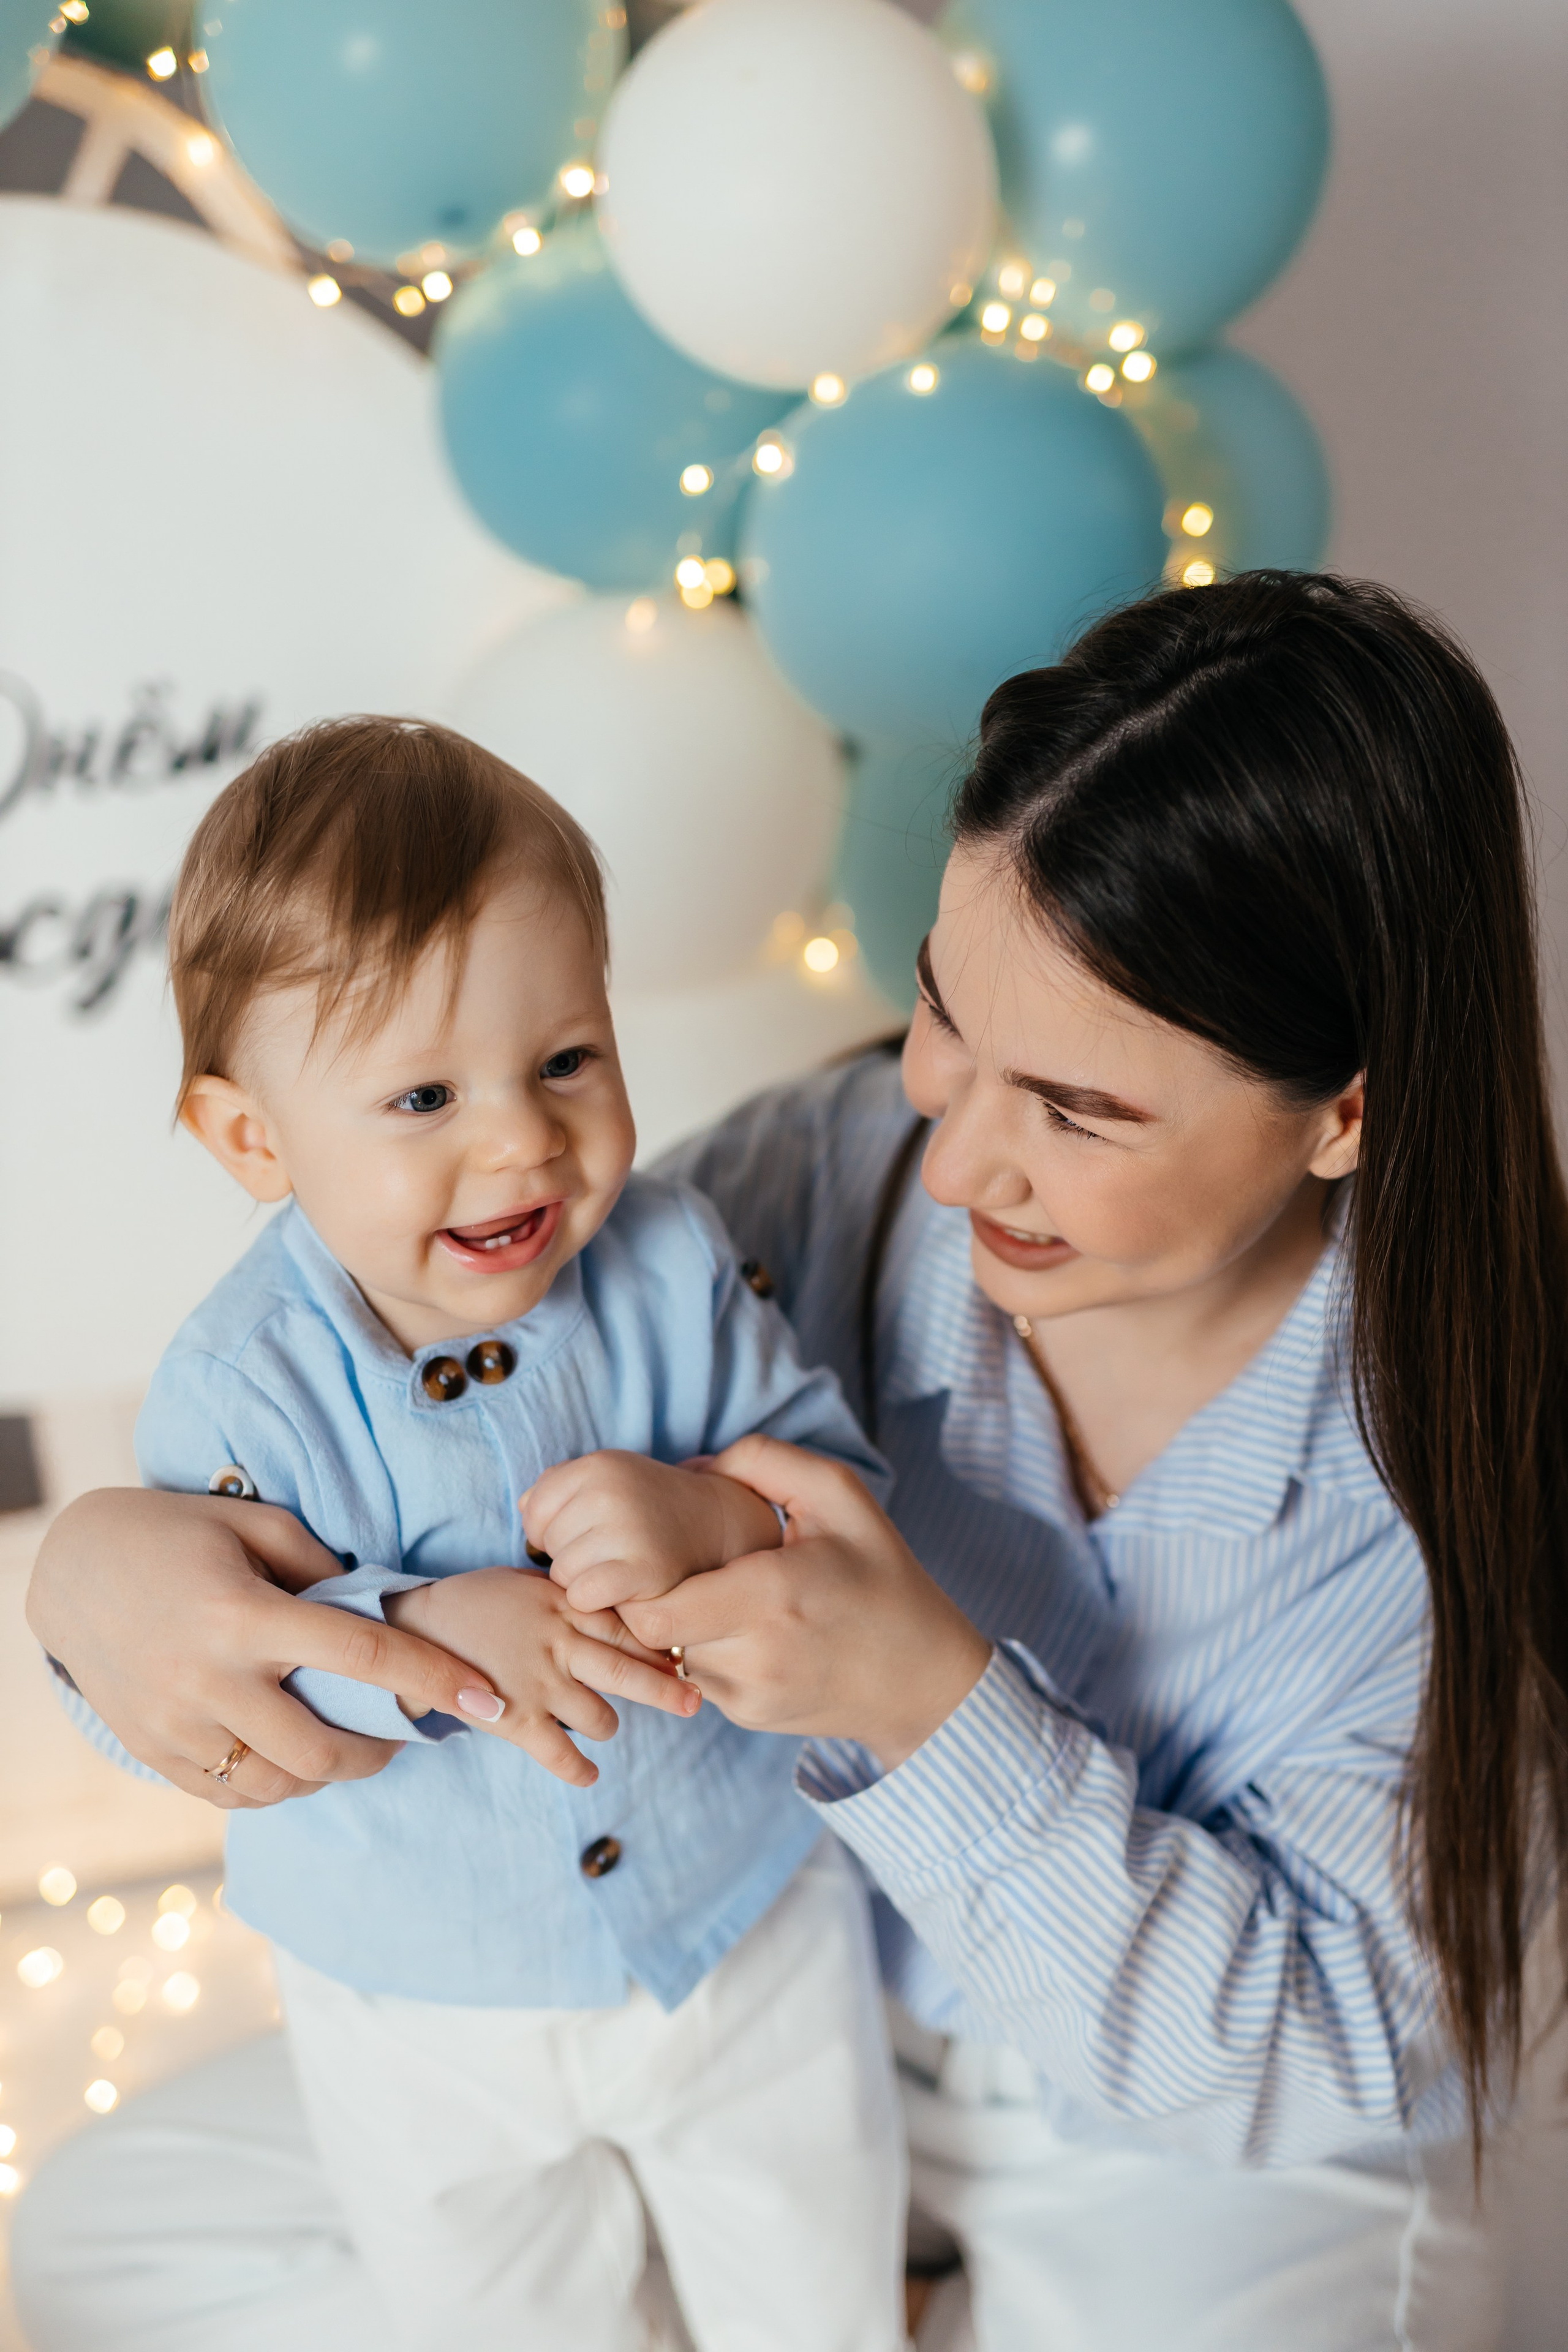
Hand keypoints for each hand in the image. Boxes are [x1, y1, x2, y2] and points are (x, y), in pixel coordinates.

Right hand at [26, 1487, 505, 1809]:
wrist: (69, 1569)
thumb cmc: (174, 1533)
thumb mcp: (253, 1524)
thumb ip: (322, 1567)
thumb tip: (382, 1604)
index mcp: (246, 1614)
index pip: (362, 1654)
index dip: (433, 1679)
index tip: (488, 1700)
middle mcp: (211, 1678)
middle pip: (321, 1751)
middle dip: (378, 1753)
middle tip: (400, 1735)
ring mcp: (176, 1724)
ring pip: (276, 1786)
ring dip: (328, 1777)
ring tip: (346, 1747)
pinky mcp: (153, 1751)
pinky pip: (228, 1795)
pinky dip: (273, 1787)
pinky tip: (290, 1759)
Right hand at [385, 1567, 700, 1787]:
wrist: (412, 1631)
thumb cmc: (472, 1604)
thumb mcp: (525, 1585)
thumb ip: (567, 1595)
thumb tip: (605, 1600)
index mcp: (564, 1607)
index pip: (627, 1627)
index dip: (660, 1646)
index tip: (684, 1658)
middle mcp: (559, 1644)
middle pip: (630, 1670)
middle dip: (668, 1690)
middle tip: (694, 1704)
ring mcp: (538, 1683)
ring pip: (600, 1716)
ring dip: (608, 1725)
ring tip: (605, 1725)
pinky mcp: (515, 1719)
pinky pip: (560, 1755)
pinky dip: (580, 1770)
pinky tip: (589, 1774)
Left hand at [520, 1450, 781, 1615]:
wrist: (720, 1528)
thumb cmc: (652, 1510)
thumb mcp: (609, 1481)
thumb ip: (559, 1489)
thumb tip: (524, 1512)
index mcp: (599, 1465)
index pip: (534, 1510)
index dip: (550, 1530)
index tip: (582, 1534)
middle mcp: (609, 1492)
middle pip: (548, 1544)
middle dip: (570, 1555)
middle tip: (611, 1552)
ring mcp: (626, 1530)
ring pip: (562, 1575)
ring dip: (584, 1582)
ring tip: (619, 1570)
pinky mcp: (641, 1571)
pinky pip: (582, 1596)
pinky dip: (596, 1601)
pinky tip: (621, 1592)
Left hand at [619, 1436, 992, 1770]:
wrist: (923, 1679)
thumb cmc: (883, 1576)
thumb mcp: (840, 1496)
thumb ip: (763, 1461)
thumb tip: (689, 1468)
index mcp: (770, 1596)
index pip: (652, 1612)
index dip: (638, 1581)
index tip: (657, 1550)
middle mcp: (753, 1657)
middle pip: (652, 1636)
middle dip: (652, 1599)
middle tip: (677, 1565)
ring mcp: (749, 1696)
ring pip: (670, 1658)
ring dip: (679, 1627)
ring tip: (717, 1592)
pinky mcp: (749, 1718)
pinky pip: (698, 1679)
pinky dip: (706, 1651)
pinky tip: (744, 1627)